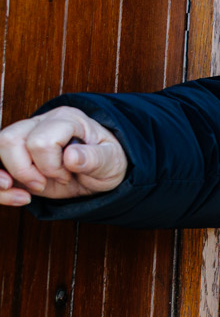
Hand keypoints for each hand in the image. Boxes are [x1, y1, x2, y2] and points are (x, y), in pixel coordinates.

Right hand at [0, 107, 128, 206]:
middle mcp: (41, 123)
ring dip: (6, 178)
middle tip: (46, 183)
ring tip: (34, 189)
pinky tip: (19, 196)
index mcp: (67, 120)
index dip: (50, 166)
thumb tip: (71, 157)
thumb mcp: (111, 162)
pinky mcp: (15, 156)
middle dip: (25, 171)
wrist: (101, 172)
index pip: (41, 142)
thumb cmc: (107, 161)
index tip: (68, 175)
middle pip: (9, 140)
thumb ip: (95, 158)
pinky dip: (0, 188)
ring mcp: (24, 137)